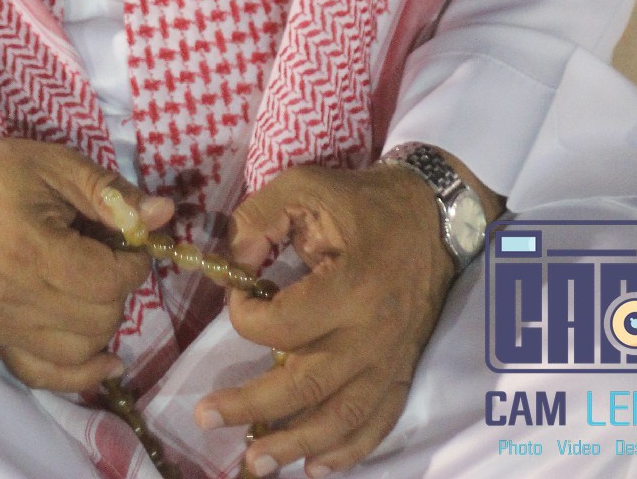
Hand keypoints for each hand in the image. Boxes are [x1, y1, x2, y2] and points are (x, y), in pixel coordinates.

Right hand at [0, 118, 172, 392]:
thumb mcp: (56, 164)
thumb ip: (110, 193)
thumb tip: (163, 215)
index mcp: (31, 250)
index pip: (108, 281)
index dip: (134, 260)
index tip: (130, 237)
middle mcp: (14, 298)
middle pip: (99, 319)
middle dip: (119, 287)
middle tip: (111, 254)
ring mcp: (0, 324)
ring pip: (78, 351)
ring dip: (102, 322)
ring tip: (95, 286)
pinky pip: (41, 375)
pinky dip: (78, 373)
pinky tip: (104, 358)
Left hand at [196, 157, 498, 473]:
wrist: (432, 215)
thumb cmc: (363, 202)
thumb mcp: (305, 186)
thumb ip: (259, 218)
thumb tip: (232, 264)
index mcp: (350, 286)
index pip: (285, 325)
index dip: (245, 317)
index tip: (234, 297)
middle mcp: (371, 334)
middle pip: (306, 385)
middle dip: (250, 406)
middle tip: (204, 416)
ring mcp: (389, 360)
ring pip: (339, 418)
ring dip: (293, 444)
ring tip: (253, 462)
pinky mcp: (401, 371)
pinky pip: (375, 424)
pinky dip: (345, 452)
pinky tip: (314, 466)